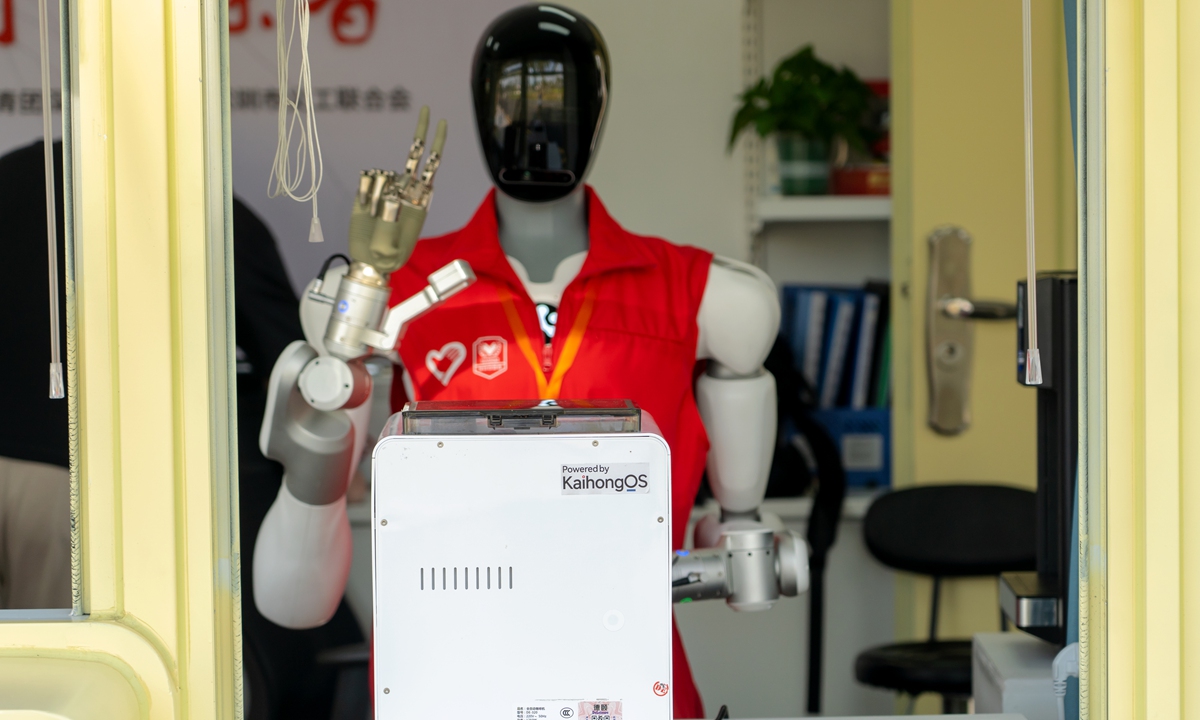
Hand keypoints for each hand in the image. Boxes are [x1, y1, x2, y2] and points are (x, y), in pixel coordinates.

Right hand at [347, 105, 447, 272]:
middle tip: (427, 109)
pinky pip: (366, 180)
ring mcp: (386, 188)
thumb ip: (390, 223)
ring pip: (382, 175)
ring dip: (376, 196)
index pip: (431, 166)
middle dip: (422, 132)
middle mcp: (405, 190)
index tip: (442, 123)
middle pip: (414, 155)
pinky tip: (366, 213)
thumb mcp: (390, 249)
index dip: (436, 145)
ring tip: (374, 219)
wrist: (369, 260)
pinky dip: (364, 196)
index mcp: (419, 200)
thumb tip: (390, 194)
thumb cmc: (386, 257)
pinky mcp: (367, 189)